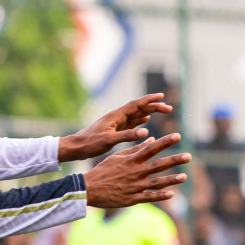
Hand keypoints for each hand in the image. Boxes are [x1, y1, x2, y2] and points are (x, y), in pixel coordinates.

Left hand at [59, 94, 173, 161]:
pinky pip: (131, 122)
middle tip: (169, 107)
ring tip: (162, 110)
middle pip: (138, 108)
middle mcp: (117, 117)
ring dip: (149, 111)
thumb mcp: (109, 141)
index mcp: (115, 117)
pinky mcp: (114, 130)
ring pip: (136, 114)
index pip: (136, 105)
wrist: (76, 148)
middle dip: (154, 106)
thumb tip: (145, 131)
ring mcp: (116, 123)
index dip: (149, 100)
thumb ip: (127, 135)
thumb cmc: (90, 144)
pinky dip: (140, 120)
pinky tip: (145, 120)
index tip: (162, 97)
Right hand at [83, 134, 189, 208]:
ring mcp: (135, 186)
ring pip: (156, 182)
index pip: (151, 148)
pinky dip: (160, 196)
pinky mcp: (132, 199)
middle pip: (158, 165)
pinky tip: (172, 194)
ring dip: (171, 180)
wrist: (89, 188)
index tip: (178, 136)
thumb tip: (151, 139)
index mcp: (131, 160)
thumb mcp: (118, 157)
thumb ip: (135, 149)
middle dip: (174, 160)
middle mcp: (135, 172)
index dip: (165, 142)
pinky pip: (149, 197)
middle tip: (189, 156)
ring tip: (184, 176)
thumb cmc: (104, 170)